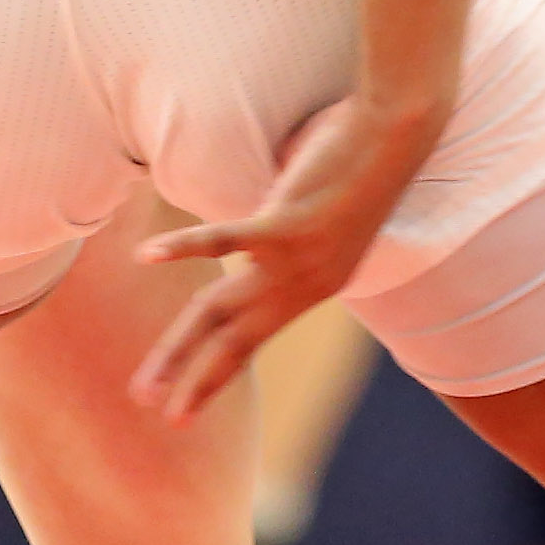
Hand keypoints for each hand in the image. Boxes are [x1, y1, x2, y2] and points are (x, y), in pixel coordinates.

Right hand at [123, 88, 448, 420]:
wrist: (399, 132)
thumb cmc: (361, 159)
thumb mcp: (327, 214)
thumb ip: (289, 233)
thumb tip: (259, 231)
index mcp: (315, 286)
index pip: (253, 339)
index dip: (217, 372)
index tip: (188, 405)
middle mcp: (305, 285)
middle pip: (233, 341)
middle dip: (194, 381)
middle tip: (158, 413)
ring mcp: (295, 259)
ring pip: (219, 312)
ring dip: (177, 350)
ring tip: (145, 386)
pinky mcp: (288, 224)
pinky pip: (225, 241)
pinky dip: (183, 247)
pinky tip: (146, 256)